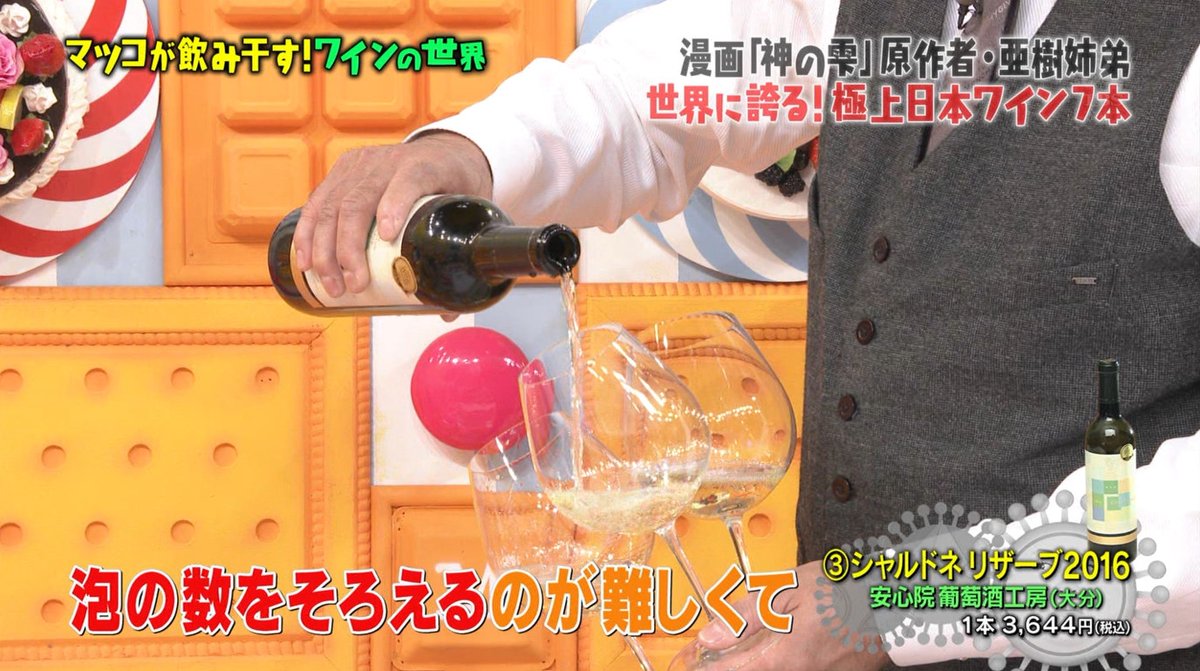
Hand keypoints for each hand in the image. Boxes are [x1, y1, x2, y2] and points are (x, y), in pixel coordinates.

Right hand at [293, 131, 493, 296]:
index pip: (409, 180)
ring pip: (332, 204)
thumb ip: (463, 254)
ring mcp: (361, 164)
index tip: (388, 235)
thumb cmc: (456, 185)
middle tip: (353, 285)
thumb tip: (447, 312)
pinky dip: (307, 234)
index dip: (395, 205)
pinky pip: (317, 202)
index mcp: (425, 167)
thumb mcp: (471, 209)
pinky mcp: (342, 170)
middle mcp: (389, 161)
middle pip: (359, 201)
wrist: (443, 151)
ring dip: (325, 249)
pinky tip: (306, 261)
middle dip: (349, 247)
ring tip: (332, 285)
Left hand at [692, 562, 890, 670]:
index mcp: (783, 658)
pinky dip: (785, 657)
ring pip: (776, 670)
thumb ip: (745, 616)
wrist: (896, 599)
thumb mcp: (787, 591)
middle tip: (715, 645)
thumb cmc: (842, 589)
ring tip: (753, 637)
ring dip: (759, 658)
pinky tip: (790, 637)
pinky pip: (800, 668)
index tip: (688, 658)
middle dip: (731, 661)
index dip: (705, 664)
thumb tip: (710, 636)